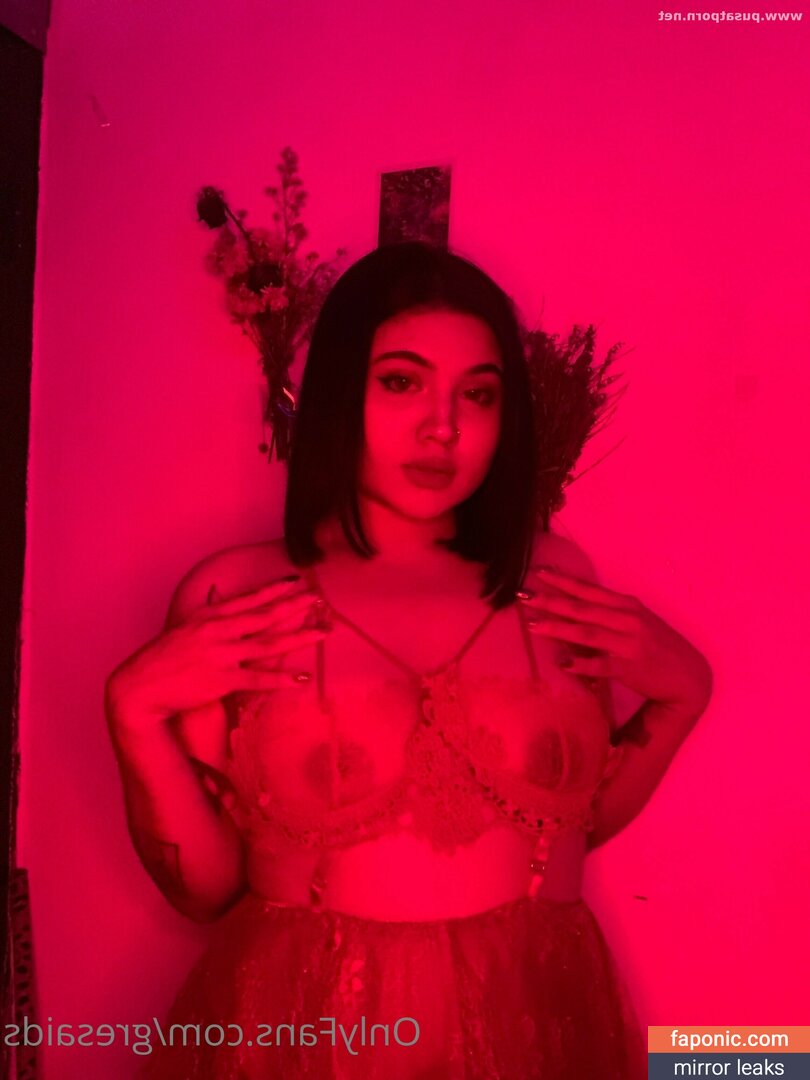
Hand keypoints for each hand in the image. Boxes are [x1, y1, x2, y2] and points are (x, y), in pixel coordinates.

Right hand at [105, 577, 331, 729]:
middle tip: (320, 599)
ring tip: (323, 632)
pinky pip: (259, 679)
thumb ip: (206, 614)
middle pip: (265, 616)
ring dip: (300, 638)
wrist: (139, 688)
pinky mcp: (222, 680)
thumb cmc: (159, 659)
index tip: (295, 581)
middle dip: (295, 606)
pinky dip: (282, 680)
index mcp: (209, 616)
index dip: (274, 590)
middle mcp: (218, 630)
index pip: (248, 599)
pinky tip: (302, 678)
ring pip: (269, 644)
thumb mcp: (183, 628)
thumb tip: (218, 594)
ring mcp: (222, 655)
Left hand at [518, 566, 713, 714]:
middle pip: (582, 609)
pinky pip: (600, 665)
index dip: (563, 581)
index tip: (538, 572)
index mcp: (627, 606)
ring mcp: (628, 643)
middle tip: (524, 596)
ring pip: (587, 633)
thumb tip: (572, 613)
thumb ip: (608, 617)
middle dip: (551, 601)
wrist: (690, 677)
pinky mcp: (630, 668)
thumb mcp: (636, 624)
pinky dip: (581, 663)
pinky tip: (562, 663)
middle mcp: (627, 620)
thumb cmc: (659, 648)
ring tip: (533, 625)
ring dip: (558, 629)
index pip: (589, 590)